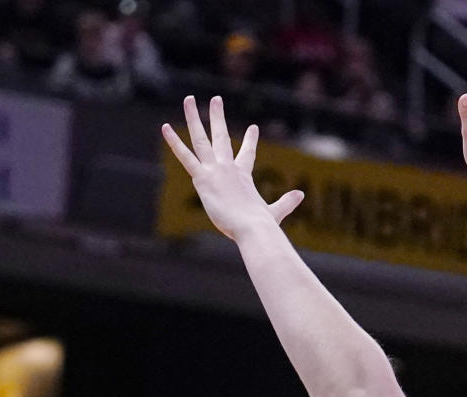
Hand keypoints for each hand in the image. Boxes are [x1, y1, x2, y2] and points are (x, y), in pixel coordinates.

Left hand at [163, 94, 302, 241]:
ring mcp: (215, 171)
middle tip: (216, 99)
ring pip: (201, 139)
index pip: (247, 154)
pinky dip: (175, 143)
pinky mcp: (203, 179)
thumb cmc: (262, 225)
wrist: (253, 227)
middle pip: (222, 137)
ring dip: (194, 118)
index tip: (254, 127)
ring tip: (188, 99)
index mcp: (244, 176)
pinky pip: (186, 157)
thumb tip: (302, 195)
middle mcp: (228, 168)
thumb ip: (286, 203)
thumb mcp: (275, 212)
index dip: (250, 141)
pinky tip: (165, 128)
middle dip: (218, 117)